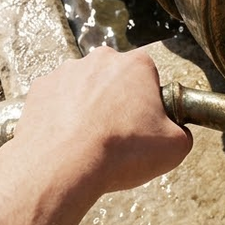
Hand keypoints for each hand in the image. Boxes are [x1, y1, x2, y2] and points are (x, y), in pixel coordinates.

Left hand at [0, 46, 191, 195]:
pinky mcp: (40, 88)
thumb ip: (183, 132)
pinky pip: (56, 101)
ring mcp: (66, 71)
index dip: (149, 105)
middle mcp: (101, 59)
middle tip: (118, 136)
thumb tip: (178, 132)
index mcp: (137, 64)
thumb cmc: (121, 152)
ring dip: (88, 109)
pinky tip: (66, 141)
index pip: (150, 79)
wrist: (63, 166)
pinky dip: (61, 117)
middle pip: (115, 80)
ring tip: (89, 143)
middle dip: (118, 102)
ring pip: (84, 89)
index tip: (144, 127)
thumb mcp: (175, 147)